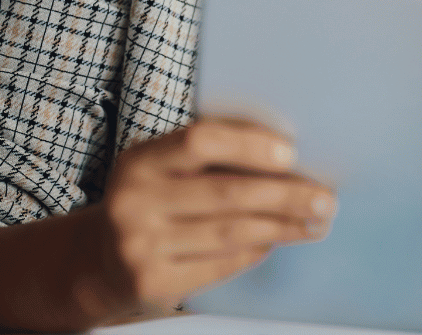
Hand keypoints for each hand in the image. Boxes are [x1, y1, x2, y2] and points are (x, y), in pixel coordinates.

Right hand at [80, 117, 334, 314]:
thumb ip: (211, 157)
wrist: (95, 262)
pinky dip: (255, 252)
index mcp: (140, 160)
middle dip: (286, 194)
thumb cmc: (152, 202)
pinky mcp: (150, 282)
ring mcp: (139, 245)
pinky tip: (276, 243)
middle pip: (227, 193)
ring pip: (231, 232)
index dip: (250, 145)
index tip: (293, 153)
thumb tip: (289, 155)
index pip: (201, 140)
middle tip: (326, 198)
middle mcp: (134, 200)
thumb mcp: (163, 171)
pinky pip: (220, 264)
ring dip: (283, 227)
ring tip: (316, 223)